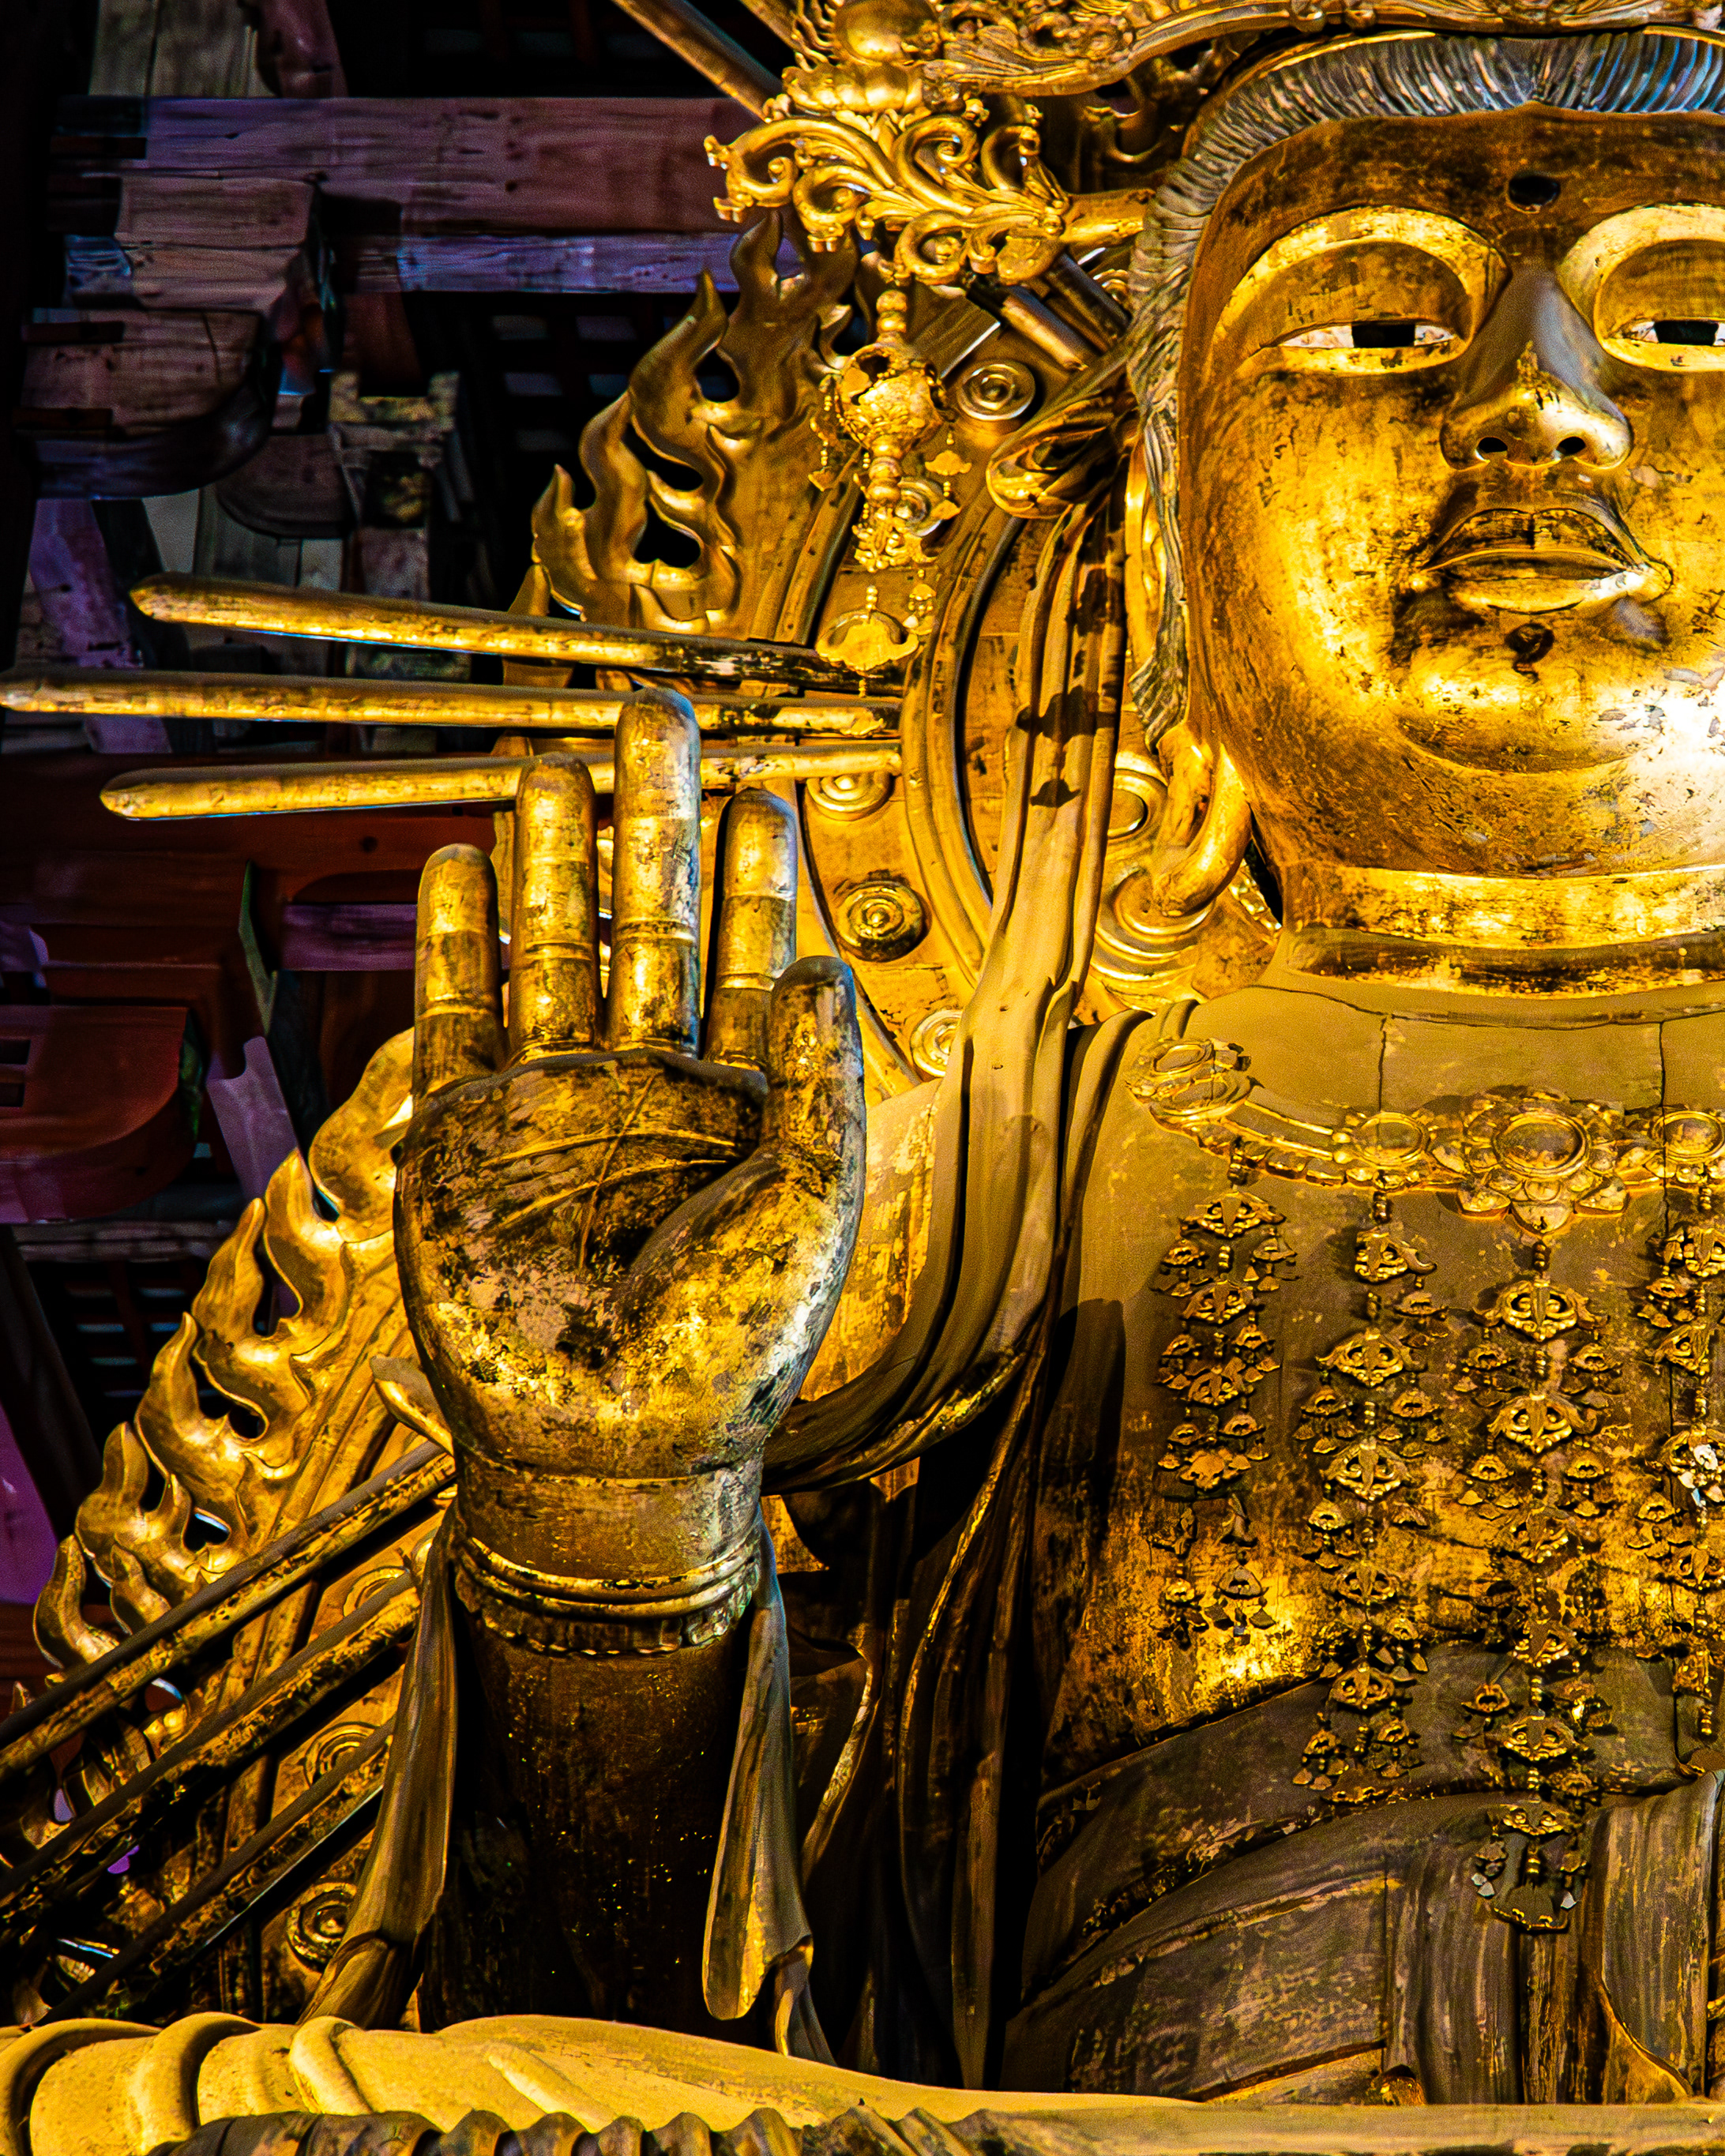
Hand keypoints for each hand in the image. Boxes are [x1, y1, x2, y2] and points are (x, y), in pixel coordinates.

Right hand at [396, 692, 863, 1607]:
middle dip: (647, 815)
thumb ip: (816, 1083)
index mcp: (742, 1099)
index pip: (752, 952)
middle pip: (646, 916)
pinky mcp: (466, 1133)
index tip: (762, 783)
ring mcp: (554, 1100)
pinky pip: (461, 1012)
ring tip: (553, 756)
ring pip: (553, 944)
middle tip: (649, 708)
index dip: (756, 870)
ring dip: (551, 852)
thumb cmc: (728, 1347)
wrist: (612, 1447)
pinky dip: (459, 939)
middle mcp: (649, 1083)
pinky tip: (466, 860)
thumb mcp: (809, 1206)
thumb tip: (834, 966)